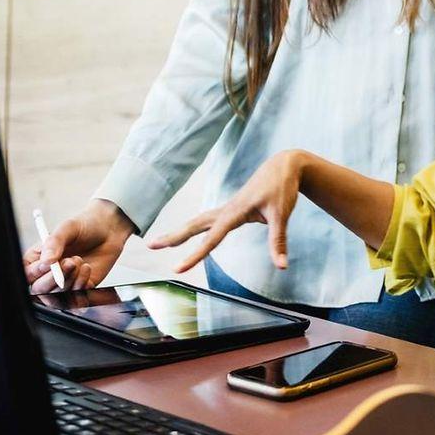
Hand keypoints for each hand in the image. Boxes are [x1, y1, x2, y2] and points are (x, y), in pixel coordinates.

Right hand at [23, 200, 135, 294]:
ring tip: (80, 260)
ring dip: (71, 279)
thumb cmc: (85, 226)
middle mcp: (48, 272)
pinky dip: (82, 283)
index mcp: (38, 257)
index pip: (27, 273)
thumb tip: (46, 261)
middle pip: (40, 289)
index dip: (36, 272)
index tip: (49, 264)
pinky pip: (76, 295)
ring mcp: (64, 281)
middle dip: (55, 278)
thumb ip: (54, 243)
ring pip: (58, 294)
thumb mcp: (68, 228)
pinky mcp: (80, 287)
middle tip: (70, 262)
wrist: (109, 229)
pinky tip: (87, 268)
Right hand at [146, 150, 308, 272]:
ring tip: (161, 242)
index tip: (177, 269)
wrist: (284, 165)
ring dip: (179, 232)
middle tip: (150, 246)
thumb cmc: (283, 188)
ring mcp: (228, 208)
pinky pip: (207, 220)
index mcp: (235, 212)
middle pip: (194, 225)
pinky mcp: (233, 208)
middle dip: (173, 237)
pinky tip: (188, 234)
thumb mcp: (282, 214)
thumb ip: (278, 241)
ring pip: (198, 221)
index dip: (194, 255)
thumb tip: (282, 267)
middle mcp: (227, 209)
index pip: (211, 238)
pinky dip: (194, 227)